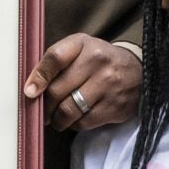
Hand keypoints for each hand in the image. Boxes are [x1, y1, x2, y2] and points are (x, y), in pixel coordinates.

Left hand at [25, 34, 139, 131]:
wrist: (140, 72)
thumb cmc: (100, 61)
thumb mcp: (80, 49)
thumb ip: (55, 62)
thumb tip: (30, 88)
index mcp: (84, 44)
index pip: (55, 58)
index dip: (38, 76)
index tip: (29, 92)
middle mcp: (98, 62)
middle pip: (58, 90)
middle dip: (45, 105)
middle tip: (42, 110)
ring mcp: (108, 86)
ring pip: (69, 110)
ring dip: (57, 119)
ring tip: (55, 118)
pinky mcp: (115, 107)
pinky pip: (84, 122)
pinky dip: (74, 124)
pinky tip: (75, 119)